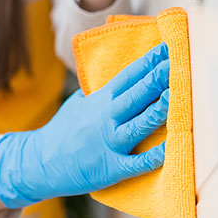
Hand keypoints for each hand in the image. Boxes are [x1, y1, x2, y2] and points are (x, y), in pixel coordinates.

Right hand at [0, 42, 169, 207]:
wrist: (40, 162)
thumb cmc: (62, 131)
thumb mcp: (79, 103)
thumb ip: (100, 92)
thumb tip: (118, 79)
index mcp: (100, 100)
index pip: (128, 76)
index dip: (148, 62)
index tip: (166, 50)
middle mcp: (106, 118)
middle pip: (136, 96)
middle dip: (157, 79)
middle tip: (177, 64)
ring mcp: (109, 143)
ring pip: (138, 125)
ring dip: (158, 111)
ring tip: (176, 97)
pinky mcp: (111, 167)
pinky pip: (136, 163)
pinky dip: (152, 157)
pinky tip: (169, 149)